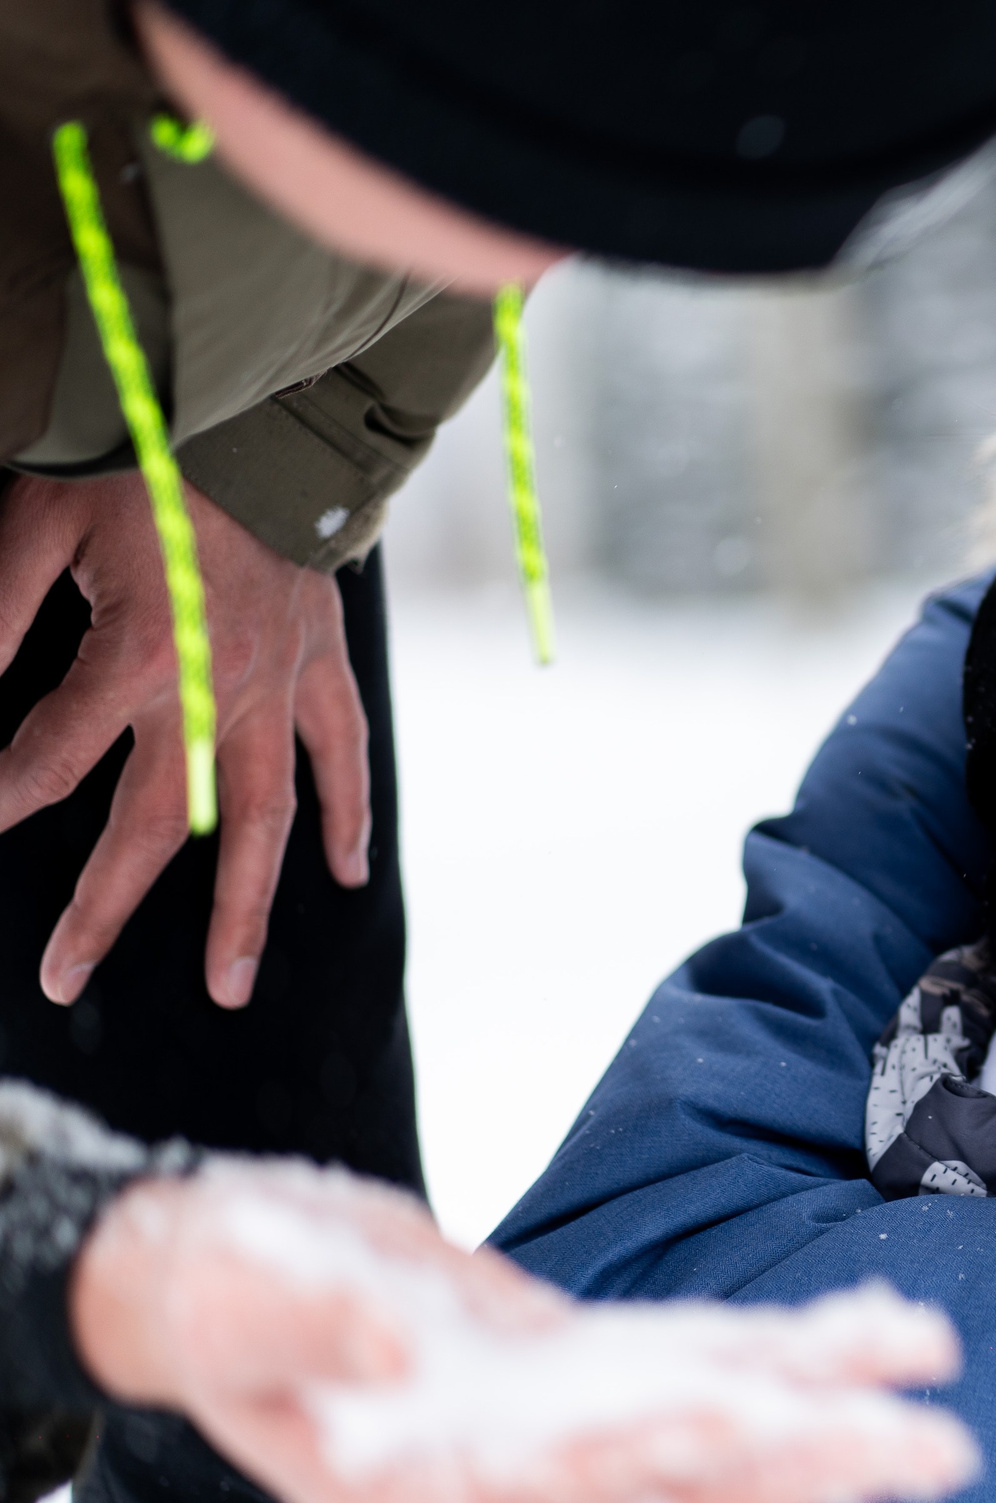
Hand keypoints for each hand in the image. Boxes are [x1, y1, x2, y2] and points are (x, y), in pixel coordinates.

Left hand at [0, 471, 370, 1009]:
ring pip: (266, 820)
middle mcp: (216, 691)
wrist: (263, 415)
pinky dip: (350, 813)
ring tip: (229, 984)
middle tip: (60, 979)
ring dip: (246, 907)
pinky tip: (348, 871)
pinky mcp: (325, 662)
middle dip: (103, 909)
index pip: (45, 762)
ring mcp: (281, 685)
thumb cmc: (139, 459)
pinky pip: (344, 752)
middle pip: (158, 826)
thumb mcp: (36, 521)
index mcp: (136, 655)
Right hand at [70, 1161, 979, 1502]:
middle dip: (802, 1472)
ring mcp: (556, 1449)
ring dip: (828, 1429)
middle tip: (924, 1452)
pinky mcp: (587, 1386)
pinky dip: (794, 1362)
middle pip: (675, 1495)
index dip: (661, 1464)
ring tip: (935, 1406)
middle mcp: (501, 1500)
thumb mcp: (238, 1293)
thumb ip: (317, 1329)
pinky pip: (706, 1379)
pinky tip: (876, 1335)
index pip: (559, 1497)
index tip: (760, 1429)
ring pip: (714, 1449)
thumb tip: (396, 1358)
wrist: (219, 1277)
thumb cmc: (217, 1289)